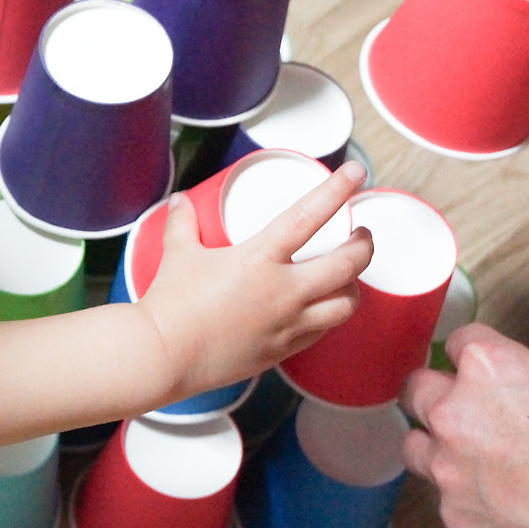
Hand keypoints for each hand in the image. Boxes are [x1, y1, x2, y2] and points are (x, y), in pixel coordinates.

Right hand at [136, 161, 372, 397]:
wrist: (164, 354)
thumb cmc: (170, 304)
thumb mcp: (178, 254)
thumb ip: (183, 224)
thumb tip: (180, 201)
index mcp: (259, 259)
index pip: (309, 216)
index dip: (337, 190)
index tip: (356, 172)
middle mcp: (283, 291)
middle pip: (348, 265)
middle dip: (364, 246)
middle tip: (361, 235)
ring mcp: (287, 324)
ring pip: (345, 305)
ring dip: (352, 287)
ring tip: (347, 278)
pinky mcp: (281, 351)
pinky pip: (320, 332)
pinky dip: (325, 317)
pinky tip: (318, 310)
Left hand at [400, 323, 528, 527]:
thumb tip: (519, 382)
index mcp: (488, 369)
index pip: (460, 339)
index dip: (478, 355)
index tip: (486, 367)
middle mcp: (452, 413)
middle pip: (418, 388)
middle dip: (440, 394)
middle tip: (468, 408)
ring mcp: (446, 467)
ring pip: (417, 443)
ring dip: (439, 445)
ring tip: (475, 455)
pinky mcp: (453, 515)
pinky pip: (445, 495)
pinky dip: (466, 493)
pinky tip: (499, 499)